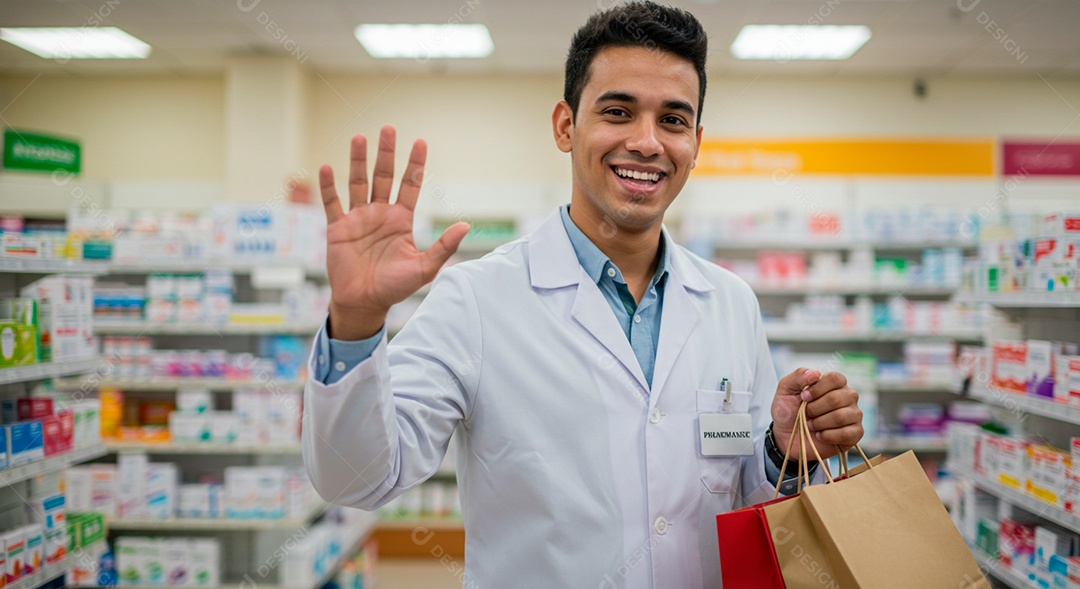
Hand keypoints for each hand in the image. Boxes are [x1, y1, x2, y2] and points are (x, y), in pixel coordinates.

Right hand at [319, 125, 469, 339]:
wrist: (365, 303)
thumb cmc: (395, 287)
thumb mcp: (424, 268)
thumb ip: (443, 247)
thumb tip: (465, 225)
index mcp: (401, 220)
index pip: (410, 185)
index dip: (414, 164)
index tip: (420, 141)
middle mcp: (380, 213)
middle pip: (383, 176)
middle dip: (386, 153)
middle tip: (388, 128)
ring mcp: (358, 218)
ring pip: (357, 183)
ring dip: (357, 161)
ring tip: (359, 138)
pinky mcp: (338, 228)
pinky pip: (332, 203)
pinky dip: (328, 186)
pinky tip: (327, 168)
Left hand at [771, 368, 862, 461]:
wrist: (786, 437)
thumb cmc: (788, 411)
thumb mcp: (786, 390)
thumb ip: (798, 376)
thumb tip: (816, 372)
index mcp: (834, 383)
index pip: (835, 378)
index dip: (817, 389)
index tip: (803, 397)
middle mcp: (848, 396)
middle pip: (837, 398)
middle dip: (814, 409)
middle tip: (806, 414)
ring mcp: (854, 415)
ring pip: (841, 417)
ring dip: (819, 423)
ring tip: (811, 425)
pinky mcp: (856, 433)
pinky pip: (847, 433)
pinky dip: (828, 436)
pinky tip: (820, 435)